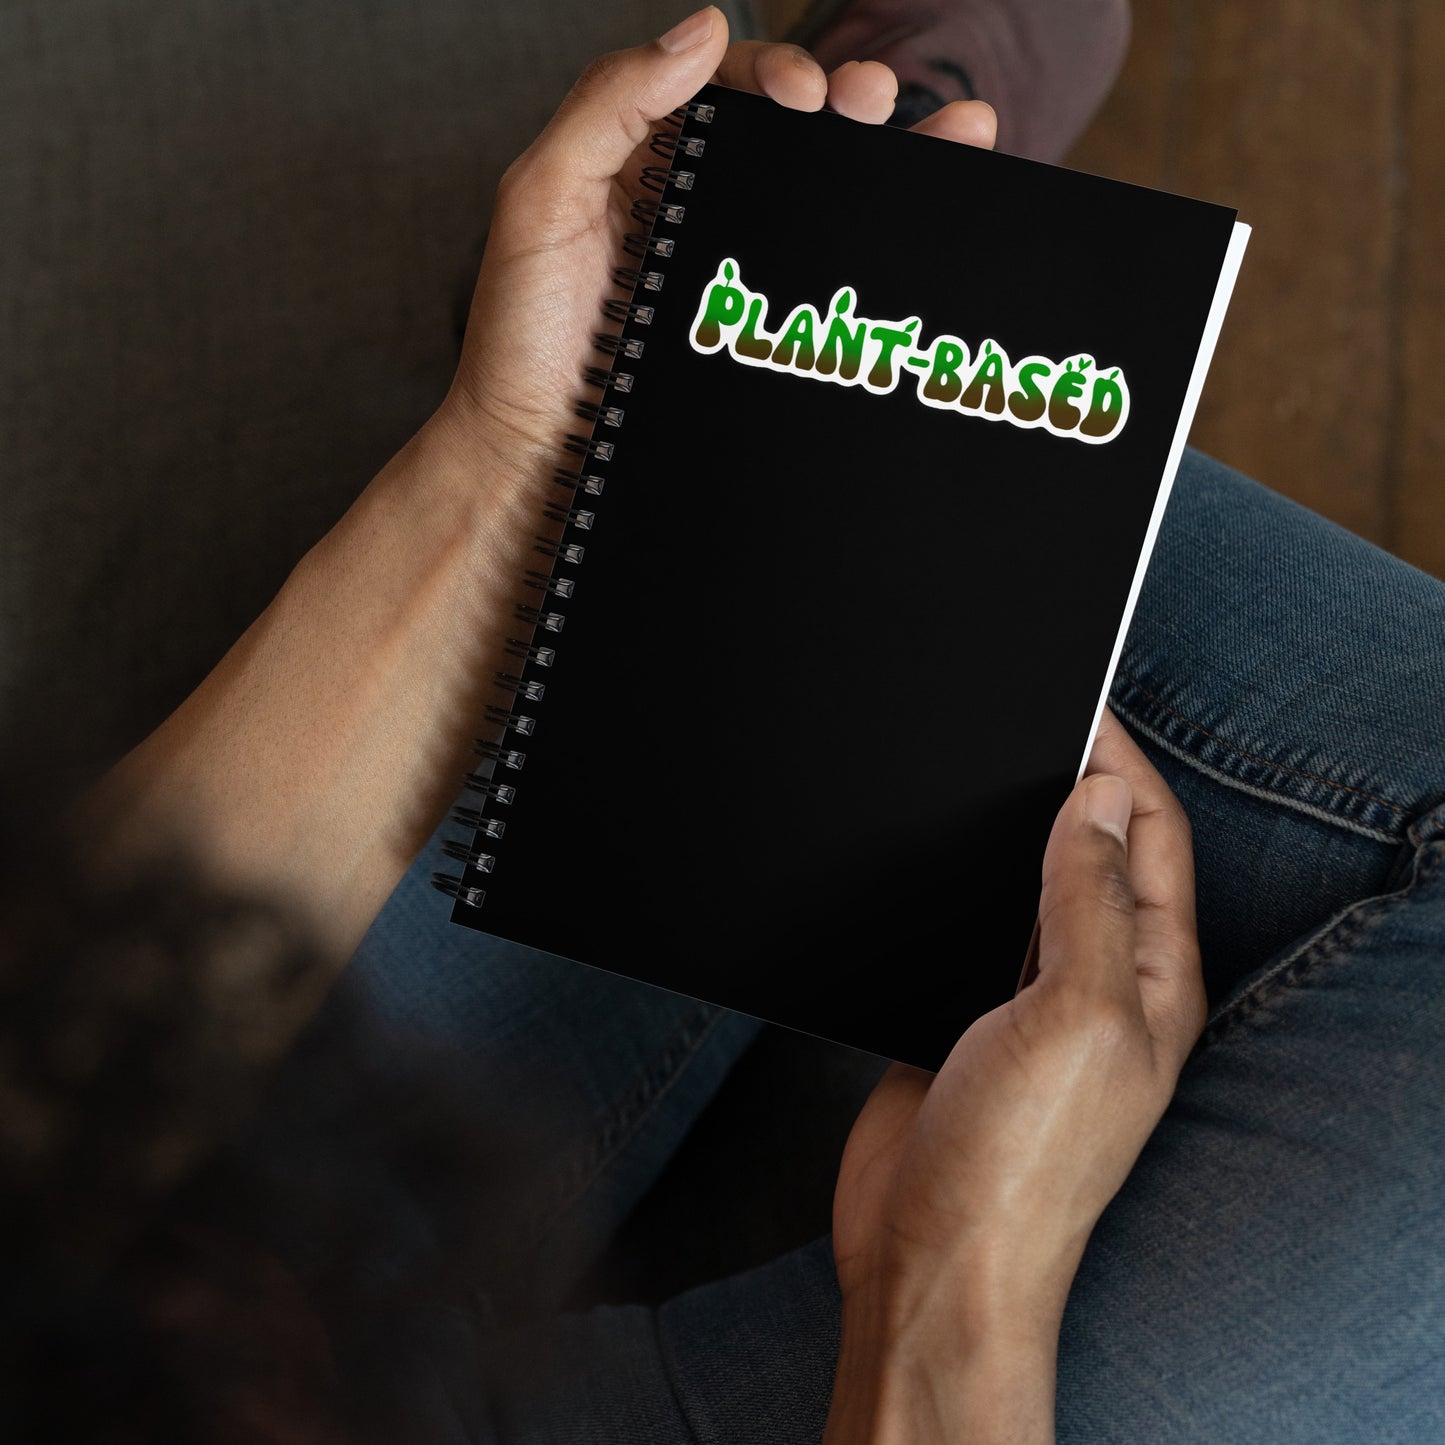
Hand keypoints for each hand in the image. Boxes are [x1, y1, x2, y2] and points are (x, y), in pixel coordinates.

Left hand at [427, 4, 997, 491]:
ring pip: (826, 201)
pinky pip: (828, 282)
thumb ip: (607, 106)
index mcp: (643, 163)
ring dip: (896, 159)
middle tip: (874, 101)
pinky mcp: (757, 336)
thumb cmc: (523, 341)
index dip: (773, 72)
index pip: (725, 89)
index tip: (804, 95)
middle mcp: (695, 211)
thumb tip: (701, 32)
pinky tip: (938, 217)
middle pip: (792, 136)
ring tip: (958, 132)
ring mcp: (732, 275)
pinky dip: (891, 248)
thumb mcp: (540, 202)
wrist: (538, 458)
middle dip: (851, 103)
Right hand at [826, 708, 1205, 1443]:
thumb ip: (1084, 901)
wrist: (932, 1260)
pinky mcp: (967, 1017)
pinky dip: (967, 879)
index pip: (1151, 837)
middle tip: (1027, 717)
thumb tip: (1096, 798)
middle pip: (1098, 853)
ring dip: (1020, 828)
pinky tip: (939, 855)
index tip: (1075, 700)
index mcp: (1149, 979)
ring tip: (985, 766)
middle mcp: (1098, 985)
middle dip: (1073, 781)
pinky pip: (978, 926)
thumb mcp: (1072, 1014)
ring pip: (1035, 885)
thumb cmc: (1018, 1166)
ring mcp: (1031, 1003)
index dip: (1120, 761)